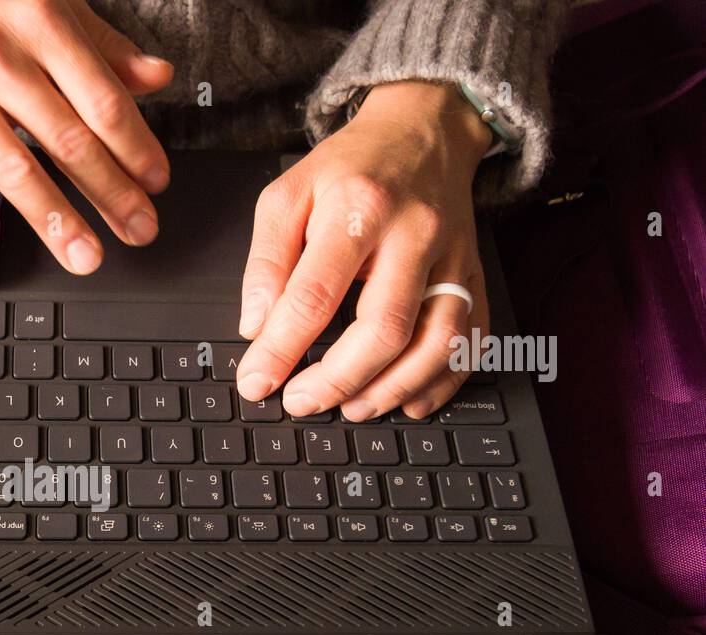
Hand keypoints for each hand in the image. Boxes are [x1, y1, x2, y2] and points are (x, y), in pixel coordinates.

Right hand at [0, 0, 173, 273]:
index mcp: (41, 25)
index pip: (101, 101)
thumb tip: (157, 77)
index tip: (156, 183)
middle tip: (139, 229)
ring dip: (53, 219)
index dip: (135, 147)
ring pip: (12, 167)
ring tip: (84, 254)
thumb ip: (103, 46)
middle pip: (67, 141)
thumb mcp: (49, 3)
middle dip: (111, 193)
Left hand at [236, 81, 493, 419]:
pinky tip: (409, 401)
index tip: (256, 382)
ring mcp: (452, 257)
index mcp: (358, 209)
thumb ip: (267, 261)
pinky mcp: (474, 274)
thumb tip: (256, 326)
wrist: (425, 128)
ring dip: (392, 389)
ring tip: (353, 409)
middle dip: (338, 380)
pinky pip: (473, 339)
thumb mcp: (288, 194)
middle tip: (302, 402)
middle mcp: (413, 234)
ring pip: (437, 342)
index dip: (282, 349)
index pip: (315, 296)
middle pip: (383, 328)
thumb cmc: (351, 168)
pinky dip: (444, 381)